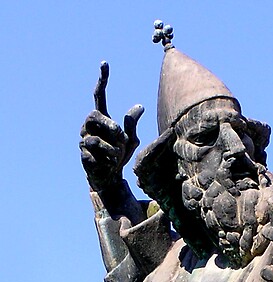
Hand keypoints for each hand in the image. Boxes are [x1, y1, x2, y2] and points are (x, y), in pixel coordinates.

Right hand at [79, 62, 143, 191]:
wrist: (111, 177)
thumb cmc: (119, 155)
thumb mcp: (130, 140)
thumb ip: (131, 124)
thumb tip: (140, 106)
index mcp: (101, 118)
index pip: (99, 96)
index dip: (102, 80)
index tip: (105, 64)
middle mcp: (89, 126)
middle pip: (93, 115)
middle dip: (108, 125)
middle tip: (120, 135)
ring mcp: (83, 139)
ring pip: (95, 138)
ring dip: (111, 148)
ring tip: (117, 156)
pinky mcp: (82, 155)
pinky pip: (94, 154)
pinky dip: (107, 159)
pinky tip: (109, 164)